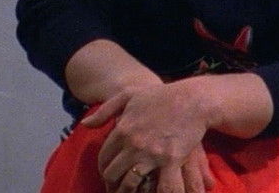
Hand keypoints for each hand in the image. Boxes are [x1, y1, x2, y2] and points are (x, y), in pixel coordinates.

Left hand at [88, 81, 213, 192]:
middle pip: (113, 173)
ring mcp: (152, 154)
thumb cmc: (161, 95)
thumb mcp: (130, 95)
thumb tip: (85, 125)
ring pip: (131, 183)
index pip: (104, 157)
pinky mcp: (171, 160)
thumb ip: (105, 110)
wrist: (192, 98)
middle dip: (113, 184)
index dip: (103, 168)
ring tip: (131, 192)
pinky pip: (161, 185)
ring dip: (128, 191)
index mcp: (122, 129)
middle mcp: (133, 144)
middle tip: (116, 188)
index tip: (108, 174)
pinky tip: (155, 192)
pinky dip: (158, 192)